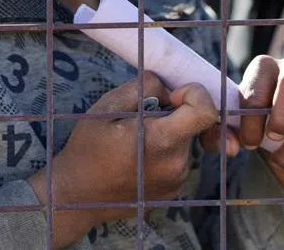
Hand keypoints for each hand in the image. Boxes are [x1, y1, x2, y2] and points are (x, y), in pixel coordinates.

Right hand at [28, 72, 221, 246]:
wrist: (78, 195)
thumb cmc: (88, 148)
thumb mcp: (106, 107)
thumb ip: (141, 88)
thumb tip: (167, 87)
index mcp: (161, 141)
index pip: (206, 111)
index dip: (193, 94)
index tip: (170, 97)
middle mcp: (176, 164)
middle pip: (191, 124)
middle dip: (170, 114)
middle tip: (137, 121)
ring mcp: (177, 180)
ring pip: (183, 140)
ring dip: (165, 133)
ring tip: (132, 143)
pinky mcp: (174, 191)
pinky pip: (177, 159)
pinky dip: (162, 152)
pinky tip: (136, 159)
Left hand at [236, 54, 283, 196]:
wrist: (279, 135)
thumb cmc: (252, 125)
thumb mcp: (230, 129)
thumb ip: (220, 134)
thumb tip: (231, 146)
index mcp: (263, 67)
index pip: (257, 84)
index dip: (252, 116)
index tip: (247, 143)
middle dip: (282, 116)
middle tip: (272, 140)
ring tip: (283, 162)